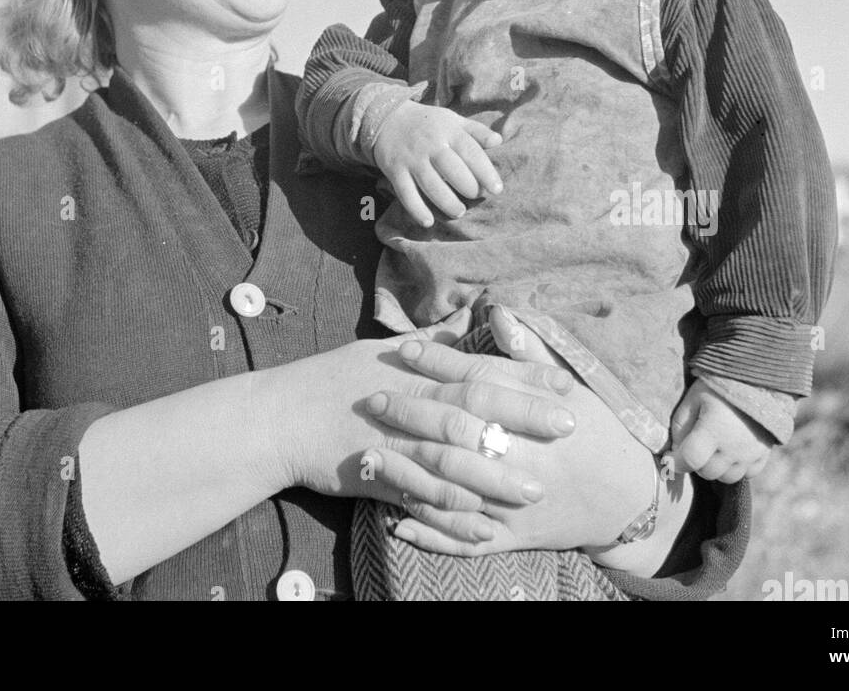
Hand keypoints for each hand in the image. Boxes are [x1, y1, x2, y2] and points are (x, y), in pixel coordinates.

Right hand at [266, 334, 578, 539]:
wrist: (277, 416)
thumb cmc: (330, 379)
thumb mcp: (378, 350)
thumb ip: (430, 342)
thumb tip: (466, 321)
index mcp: (413, 368)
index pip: (477, 367)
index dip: (522, 374)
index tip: (563, 380)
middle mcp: (408, 399)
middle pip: (474, 406)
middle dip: (524, 416)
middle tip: (570, 426)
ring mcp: (391, 438)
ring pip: (452, 455)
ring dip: (496, 473)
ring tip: (535, 488)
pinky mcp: (375, 474)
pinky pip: (420, 496)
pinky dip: (451, 512)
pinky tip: (483, 528)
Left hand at [358, 334, 656, 555]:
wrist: (630, 499)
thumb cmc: (598, 432)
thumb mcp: (575, 387)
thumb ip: (531, 355)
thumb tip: (499, 312)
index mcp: (538, 416)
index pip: (479, 381)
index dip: (439, 363)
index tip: (402, 349)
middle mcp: (524, 459)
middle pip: (457, 431)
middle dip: (411, 413)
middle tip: (373, 398)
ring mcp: (516, 503)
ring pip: (454, 488)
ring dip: (408, 472)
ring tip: (366, 455)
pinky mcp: (514, 538)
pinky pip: (465, 540)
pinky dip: (430, 533)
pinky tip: (395, 520)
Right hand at [371, 101, 502, 226]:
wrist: (387, 118)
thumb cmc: (428, 123)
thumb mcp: (453, 120)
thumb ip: (476, 131)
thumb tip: (499, 140)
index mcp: (449, 130)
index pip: (471, 152)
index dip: (486, 172)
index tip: (497, 189)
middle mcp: (430, 144)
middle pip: (452, 170)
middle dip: (468, 188)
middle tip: (475, 197)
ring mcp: (412, 159)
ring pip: (431, 185)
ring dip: (447, 203)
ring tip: (459, 212)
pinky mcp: (395, 170)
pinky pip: (406, 193)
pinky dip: (417, 209)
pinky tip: (428, 222)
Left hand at [670, 378, 773, 482]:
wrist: (756, 379)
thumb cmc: (718, 386)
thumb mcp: (693, 398)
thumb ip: (680, 426)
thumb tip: (676, 451)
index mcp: (714, 430)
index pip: (690, 460)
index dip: (675, 463)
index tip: (668, 458)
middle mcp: (734, 447)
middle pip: (707, 472)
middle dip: (695, 463)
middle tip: (693, 446)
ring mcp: (751, 454)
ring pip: (727, 478)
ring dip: (715, 468)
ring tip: (712, 449)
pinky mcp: (764, 454)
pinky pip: (747, 474)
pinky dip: (735, 468)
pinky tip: (730, 452)